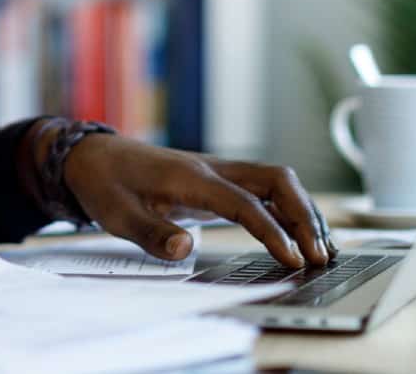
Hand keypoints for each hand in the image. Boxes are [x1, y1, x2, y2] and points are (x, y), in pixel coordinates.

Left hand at [62, 135, 335, 267]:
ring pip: (276, 181)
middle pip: (276, 181)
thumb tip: (186, 249)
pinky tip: (300, 233)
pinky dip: (289, 208)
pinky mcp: (219, 180)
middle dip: (304, 216)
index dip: (272, 230)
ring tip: (322, 249)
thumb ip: (151, 232)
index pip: (244, 202)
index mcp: (190, 177)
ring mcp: (219, 172)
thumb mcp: (116, 213)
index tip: (292, 259)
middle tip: (320, 256)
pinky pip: (265, 189)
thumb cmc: (105, 183)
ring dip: (303, 211)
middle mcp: (213, 169)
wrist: (93, 156)